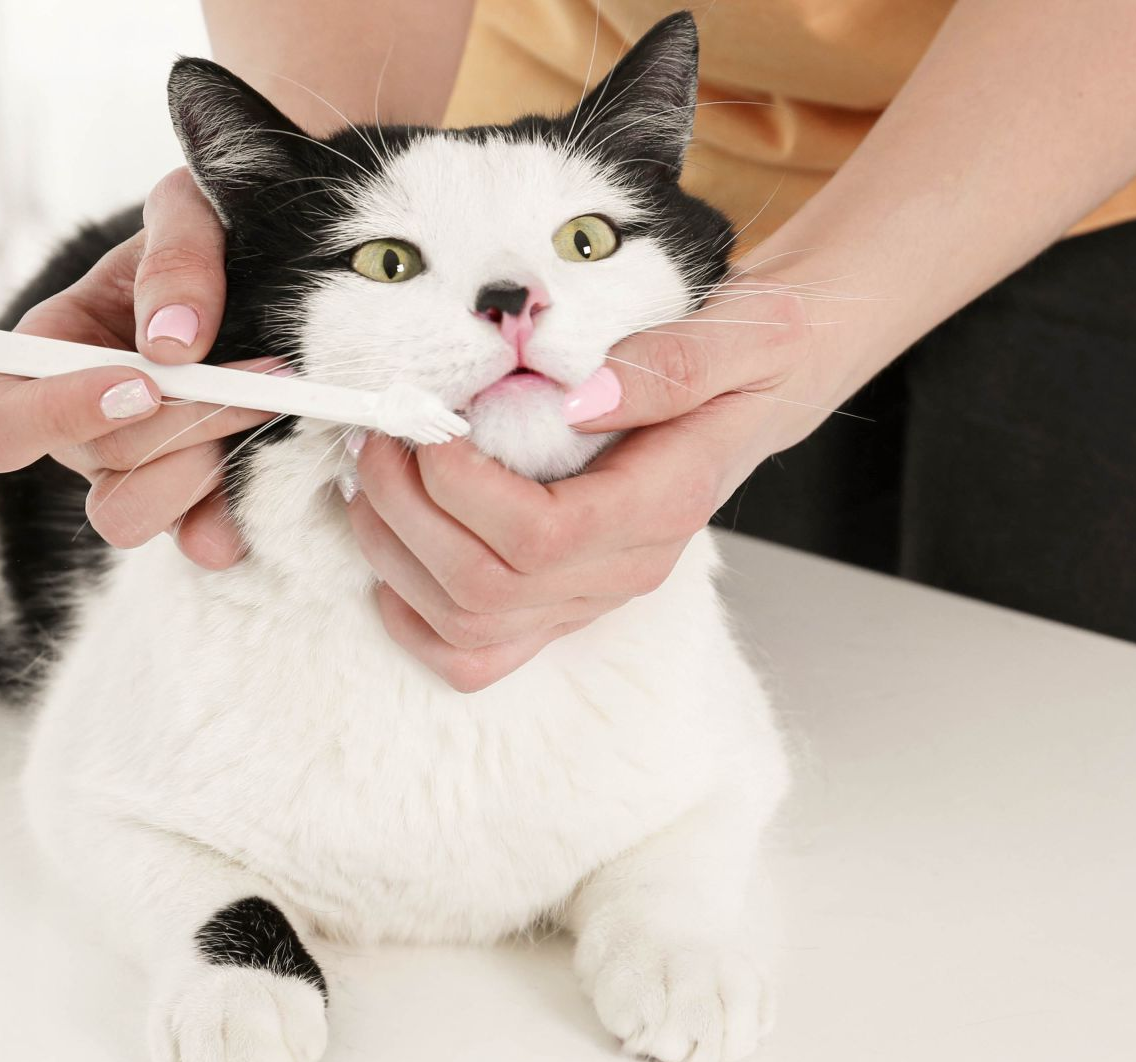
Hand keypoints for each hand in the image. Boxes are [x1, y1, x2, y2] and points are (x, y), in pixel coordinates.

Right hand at [0, 167, 271, 568]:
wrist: (270, 270)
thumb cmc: (206, 238)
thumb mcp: (191, 211)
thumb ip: (177, 257)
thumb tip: (174, 343)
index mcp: (48, 359)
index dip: (59, 415)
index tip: (141, 381)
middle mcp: (81, 430)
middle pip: (95, 468)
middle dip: (179, 426)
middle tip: (256, 382)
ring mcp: (134, 475)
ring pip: (130, 517)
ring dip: (202, 473)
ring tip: (265, 413)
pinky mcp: (193, 503)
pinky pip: (197, 541)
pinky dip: (236, 517)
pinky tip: (277, 471)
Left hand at [347, 280, 861, 691]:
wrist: (761, 393)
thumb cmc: (750, 359)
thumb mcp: (746, 332)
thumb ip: (675, 363)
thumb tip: (586, 396)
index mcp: (666, 504)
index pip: (542, 535)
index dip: (460, 486)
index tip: (430, 421)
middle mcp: (627, 568)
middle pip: (486, 589)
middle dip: (406, 510)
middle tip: (380, 436)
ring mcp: (590, 595)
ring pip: (466, 625)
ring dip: (394, 552)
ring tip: (374, 473)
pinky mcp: (560, 602)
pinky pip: (474, 654)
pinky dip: (413, 615)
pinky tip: (395, 546)